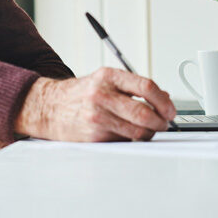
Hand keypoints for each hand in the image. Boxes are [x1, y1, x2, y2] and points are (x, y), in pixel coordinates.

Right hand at [14, 67, 175, 141]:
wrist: (48, 107)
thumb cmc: (79, 95)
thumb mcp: (104, 80)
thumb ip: (133, 87)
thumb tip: (164, 98)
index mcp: (107, 76)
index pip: (146, 86)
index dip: (164, 100)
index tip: (170, 109)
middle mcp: (102, 94)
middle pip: (145, 112)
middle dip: (161, 121)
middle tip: (165, 122)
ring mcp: (97, 116)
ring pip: (138, 131)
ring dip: (149, 133)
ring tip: (148, 129)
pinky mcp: (95, 135)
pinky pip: (125, 141)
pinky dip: (132, 139)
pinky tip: (128, 134)